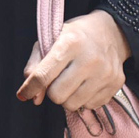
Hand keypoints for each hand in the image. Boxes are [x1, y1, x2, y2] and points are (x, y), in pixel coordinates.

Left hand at [16, 10, 131, 112]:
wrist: (112, 31)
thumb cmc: (75, 36)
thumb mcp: (51, 39)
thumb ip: (35, 65)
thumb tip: (33, 97)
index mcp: (70, 43)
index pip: (44, 75)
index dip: (29, 88)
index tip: (23, 94)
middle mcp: (89, 58)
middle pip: (57, 95)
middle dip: (52, 91)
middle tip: (58, 79)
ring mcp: (105, 73)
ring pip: (72, 104)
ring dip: (68, 96)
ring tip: (73, 81)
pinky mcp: (115, 84)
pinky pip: (90, 106)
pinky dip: (84, 98)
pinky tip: (87, 82)